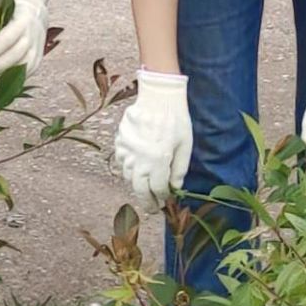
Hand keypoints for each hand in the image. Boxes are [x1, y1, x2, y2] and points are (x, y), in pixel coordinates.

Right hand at [113, 70, 191, 210]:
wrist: (157, 97)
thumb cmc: (176, 119)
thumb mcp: (185, 145)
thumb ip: (180, 169)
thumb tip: (175, 187)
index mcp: (159, 161)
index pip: (159, 189)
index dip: (163, 198)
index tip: (166, 201)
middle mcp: (140, 160)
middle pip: (140, 189)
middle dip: (147, 202)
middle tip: (152, 209)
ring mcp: (128, 151)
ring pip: (129, 177)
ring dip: (138, 186)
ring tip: (145, 190)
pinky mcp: (120, 143)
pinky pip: (122, 163)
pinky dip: (128, 171)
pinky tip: (136, 171)